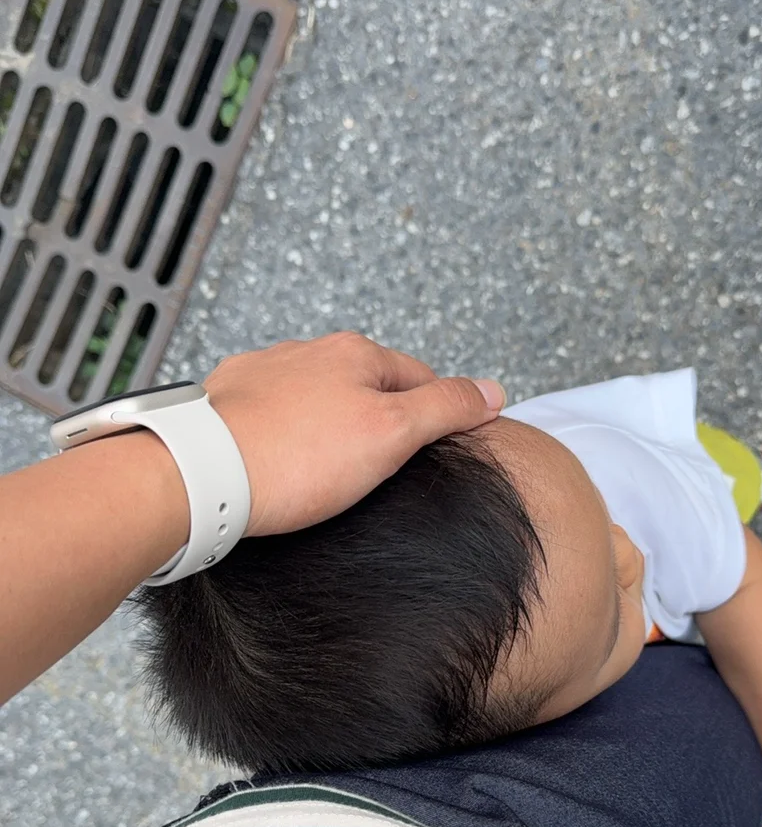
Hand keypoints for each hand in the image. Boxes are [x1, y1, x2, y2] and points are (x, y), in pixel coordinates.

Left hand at [203, 331, 505, 537]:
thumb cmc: (295, 459)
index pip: (421, 378)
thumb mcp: (393, 435)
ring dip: (328, 430)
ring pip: (317, 400)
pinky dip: (286, 439)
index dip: (435, 419)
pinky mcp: (228, 402)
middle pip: (367, 387)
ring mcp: (264, 373)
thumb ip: (447, 409)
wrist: (203, 475)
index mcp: (355, 352)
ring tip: (325, 475)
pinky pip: (274, 418)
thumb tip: (492, 392)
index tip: (434, 451)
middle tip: (378, 473)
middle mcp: (308, 351)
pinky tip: (283, 469)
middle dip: (377, 424)